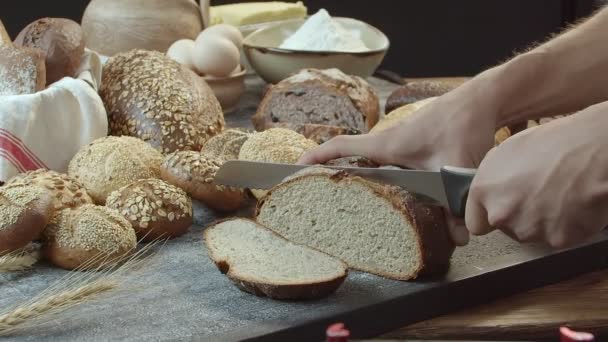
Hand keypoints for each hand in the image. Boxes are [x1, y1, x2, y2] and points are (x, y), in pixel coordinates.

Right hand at [298, 83, 500, 246]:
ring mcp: (401, 141)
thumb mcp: (456, 169)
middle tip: (315, 189)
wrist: (483, 99)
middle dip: (331, 170)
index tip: (296, 167)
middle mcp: (388, 141)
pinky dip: (382, 172)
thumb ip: (456, 207)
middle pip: (350, 155)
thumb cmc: (463, 124)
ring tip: (347, 194)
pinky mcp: (414, 143)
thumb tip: (460, 238)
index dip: (317, 157)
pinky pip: (388, 160)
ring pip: (371, 160)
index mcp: (387, 144)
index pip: (341, 146)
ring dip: (357, 171)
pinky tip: (392, 189)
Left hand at [466, 102, 607, 247]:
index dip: (489, 216)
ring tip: (558, 195)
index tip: (501, 209)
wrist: (594, 149)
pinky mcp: (557, 239)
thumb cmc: (553, 143)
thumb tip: (489, 195)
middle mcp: (501, 215)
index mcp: (484, 191)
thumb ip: (491, 182)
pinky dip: (564, 227)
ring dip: (540, 222)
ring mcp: (529, 230)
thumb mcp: (506, 153)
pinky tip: (573, 205)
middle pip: (505, 229)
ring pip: (530, 235)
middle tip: (537, 195)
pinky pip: (556, 238)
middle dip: (517, 217)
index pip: (475, 223)